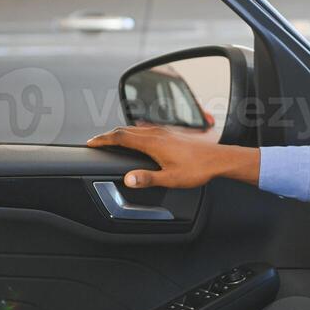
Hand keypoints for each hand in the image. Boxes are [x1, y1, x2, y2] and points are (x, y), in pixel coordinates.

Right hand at [86, 125, 258, 188]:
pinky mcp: (170, 133)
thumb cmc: (197, 169)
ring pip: (135, 129)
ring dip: (120, 133)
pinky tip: (136, 139)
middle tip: (95, 142)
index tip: (91, 143)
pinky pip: (145, 130)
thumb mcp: (171, 179)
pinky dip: (133, 133)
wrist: (218, 159)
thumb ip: (148, 179)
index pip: (121, 137)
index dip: (103, 139)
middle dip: (108, 135)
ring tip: (111, 140)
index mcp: (153, 143)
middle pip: (125, 130)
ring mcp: (164, 131)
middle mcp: (157, 133)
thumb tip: (128, 180)